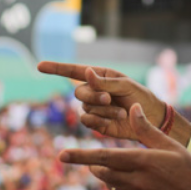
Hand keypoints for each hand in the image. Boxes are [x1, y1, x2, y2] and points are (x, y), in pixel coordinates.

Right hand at [37, 62, 164, 140]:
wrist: (150, 119)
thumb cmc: (140, 96)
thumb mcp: (126, 85)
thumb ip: (105, 82)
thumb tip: (87, 72)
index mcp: (99, 76)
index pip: (73, 71)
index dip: (56, 68)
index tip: (39, 66)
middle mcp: (93, 91)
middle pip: (78, 92)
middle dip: (93, 96)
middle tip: (109, 98)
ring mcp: (93, 107)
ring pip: (85, 108)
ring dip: (103, 110)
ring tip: (121, 112)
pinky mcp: (96, 123)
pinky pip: (87, 121)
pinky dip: (99, 121)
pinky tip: (113, 121)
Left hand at [60, 104, 190, 189]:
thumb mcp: (172, 147)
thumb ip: (147, 129)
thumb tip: (131, 107)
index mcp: (141, 162)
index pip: (102, 157)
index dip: (80, 156)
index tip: (61, 154)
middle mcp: (134, 183)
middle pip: (102, 173)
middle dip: (100, 166)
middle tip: (114, 162)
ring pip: (112, 188)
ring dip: (117, 182)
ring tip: (143, 179)